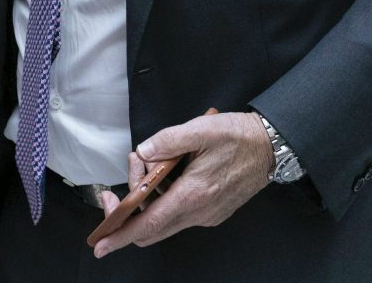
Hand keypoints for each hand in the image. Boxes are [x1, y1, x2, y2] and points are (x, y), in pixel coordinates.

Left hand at [93, 111, 273, 258]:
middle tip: (131, 174)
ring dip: (149, 196)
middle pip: (151, 227)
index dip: (121, 235)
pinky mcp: (211, 211)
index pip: (148, 224)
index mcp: (192, 194)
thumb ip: (167, 140)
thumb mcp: (200, 129)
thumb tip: (143, 152)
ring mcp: (206, 215)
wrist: (271, 146)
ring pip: (163, 218)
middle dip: (130, 207)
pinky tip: (170, 170)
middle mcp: (199, 212)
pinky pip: (178, 213)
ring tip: (152, 160)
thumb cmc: (239, 137)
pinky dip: (165, 197)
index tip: (101, 243)